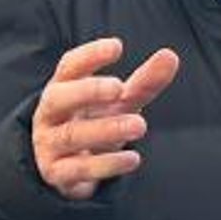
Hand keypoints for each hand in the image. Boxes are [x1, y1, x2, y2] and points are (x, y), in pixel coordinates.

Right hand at [32, 37, 179, 200]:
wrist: (67, 169)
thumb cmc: (94, 122)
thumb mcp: (119, 103)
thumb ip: (144, 82)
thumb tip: (170, 56)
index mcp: (63, 88)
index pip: (69, 67)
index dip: (90, 55)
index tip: (117, 46)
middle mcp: (50, 114)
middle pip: (59, 98)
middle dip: (88, 91)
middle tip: (119, 87)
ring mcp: (50, 144)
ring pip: (72, 135)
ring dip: (106, 129)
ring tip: (140, 124)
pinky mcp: (57, 173)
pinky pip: (79, 169)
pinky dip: (107, 164)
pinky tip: (133, 158)